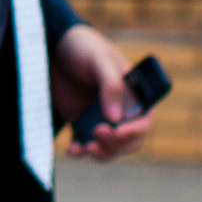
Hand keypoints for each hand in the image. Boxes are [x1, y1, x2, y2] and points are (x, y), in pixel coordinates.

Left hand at [50, 24, 152, 160]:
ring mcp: (101, 119)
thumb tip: (115, 118)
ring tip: (86, 146)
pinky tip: (73, 150)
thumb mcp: (100, 60)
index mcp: (134, 94)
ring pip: (109, 148)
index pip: (145, 120)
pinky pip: (84, 145)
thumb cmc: (86, 48)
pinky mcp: (82, 124)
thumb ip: (110, 85)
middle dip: (116, 144)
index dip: (135, 131)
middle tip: (97, 133)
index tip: (117, 131)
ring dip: (101, 153)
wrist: (56, 48)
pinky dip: (80, 151)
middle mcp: (121, 111)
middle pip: (129, 141)